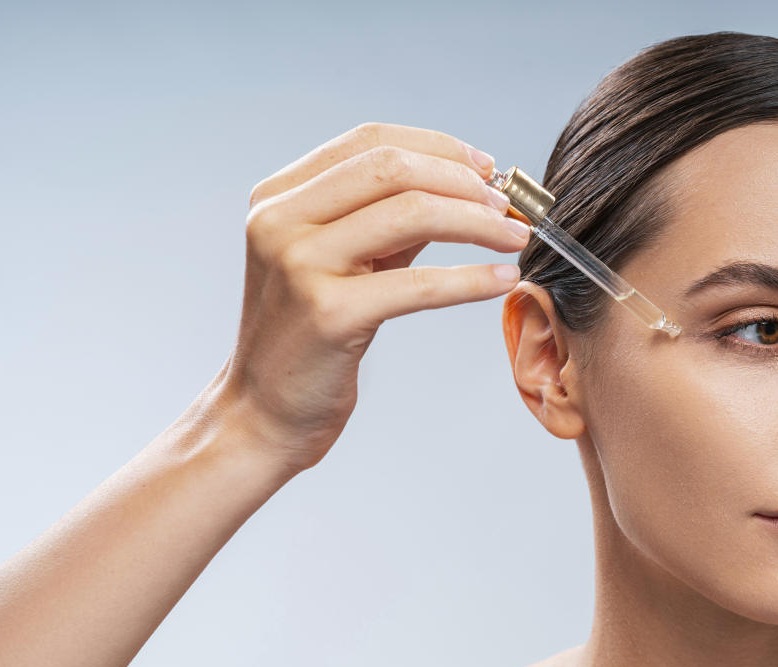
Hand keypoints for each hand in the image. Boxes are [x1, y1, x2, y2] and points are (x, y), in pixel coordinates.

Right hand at [216, 122, 529, 470]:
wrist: (263, 413)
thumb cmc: (309, 338)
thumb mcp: (342, 261)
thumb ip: (388, 218)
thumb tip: (466, 186)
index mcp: (278, 197)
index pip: (369, 141)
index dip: (438, 147)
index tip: (486, 166)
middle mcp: (281, 221)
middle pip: (392, 168)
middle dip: (463, 181)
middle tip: (506, 207)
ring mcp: (299, 265)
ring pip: (410, 213)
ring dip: (477, 221)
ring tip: (514, 238)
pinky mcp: (328, 315)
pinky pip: (418, 284)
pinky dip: (470, 278)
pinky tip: (502, 280)